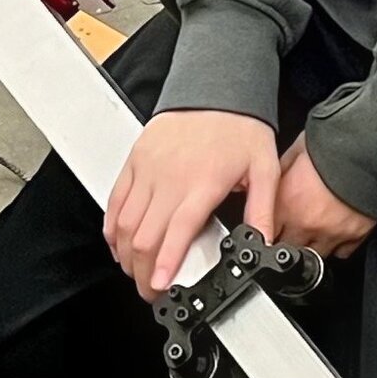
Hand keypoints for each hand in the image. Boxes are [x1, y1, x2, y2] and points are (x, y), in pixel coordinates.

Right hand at [103, 109, 280, 299]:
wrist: (215, 86)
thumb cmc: (239, 125)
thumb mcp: (264, 168)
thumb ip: (262, 210)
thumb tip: (262, 243)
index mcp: (201, 184)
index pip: (176, 232)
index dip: (163, 264)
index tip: (158, 286)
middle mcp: (169, 178)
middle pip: (143, 236)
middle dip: (142, 271)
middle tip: (149, 291)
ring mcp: (147, 169)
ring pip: (124, 222)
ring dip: (125, 254)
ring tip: (134, 272)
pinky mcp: (134, 161)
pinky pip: (116, 200)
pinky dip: (112, 226)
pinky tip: (119, 243)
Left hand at [270, 141, 374, 258]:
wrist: (370, 150)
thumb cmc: (333, 146)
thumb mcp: (296, 150)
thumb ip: (280, 172)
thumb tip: (270, 181)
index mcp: (287, 204)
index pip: (265, 233)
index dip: (266, 229)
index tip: (270, 225)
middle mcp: (306, 224)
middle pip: (288, 248)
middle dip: (287, 240)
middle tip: (291, 228)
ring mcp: (332, 233)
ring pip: (315, 255)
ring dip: (311, 246)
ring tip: (314, 231)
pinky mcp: (355, 236)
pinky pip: (342, 252)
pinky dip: (337, 246)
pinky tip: (336, 232)